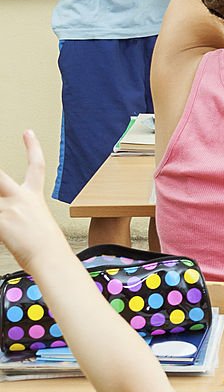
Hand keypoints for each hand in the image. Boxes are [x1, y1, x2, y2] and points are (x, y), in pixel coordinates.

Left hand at [0, 131, 65, 272]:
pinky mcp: (1, 222)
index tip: (27, 132)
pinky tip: (0, 228)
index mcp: (34, 197)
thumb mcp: (38, 223)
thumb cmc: (46, 247)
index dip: (33, 147)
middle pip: (1, 176)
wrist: (51, 258)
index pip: (37, 165)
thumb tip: (11, 214)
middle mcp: (20, 199)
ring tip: (0, 209)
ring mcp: (9, 209)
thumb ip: (20, 214)